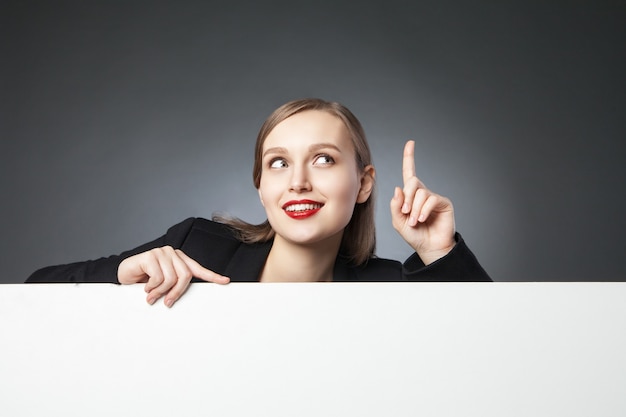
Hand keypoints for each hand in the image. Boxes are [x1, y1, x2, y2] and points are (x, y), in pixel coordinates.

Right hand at [117, 246, 229, 306]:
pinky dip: (151, 287)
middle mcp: (173, 254)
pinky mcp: (151, 255)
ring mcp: (162, 252)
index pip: (198, 269)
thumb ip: (175, 286)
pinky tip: (145, 287)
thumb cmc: (144, 280)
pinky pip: (158, 277)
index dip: (212, 276)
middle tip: (167, 302)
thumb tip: (183, 296)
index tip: (225, 281)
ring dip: (160, 292)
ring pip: (171, 278)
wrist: (124, 274)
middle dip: (177, 292)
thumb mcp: (163, 285)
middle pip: (185, 276)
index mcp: (179, 260)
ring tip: (151, 295)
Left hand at [390, 140, 455, 264]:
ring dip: (415, 209)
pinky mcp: (443, 203)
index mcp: (411, 195)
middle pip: (412, 181)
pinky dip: (423, 210)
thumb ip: (395, 206)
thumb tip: (398, 189)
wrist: (430, 248)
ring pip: (420, 193)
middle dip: (407, 197)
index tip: (410, 143)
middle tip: (406, 213)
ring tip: (415, 221)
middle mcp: (423, 193)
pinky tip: (423, 219)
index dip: (409, 157)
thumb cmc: (415, 235)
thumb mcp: (398, 222)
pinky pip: (430, 199)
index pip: (410, 172)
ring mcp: (434, 197)